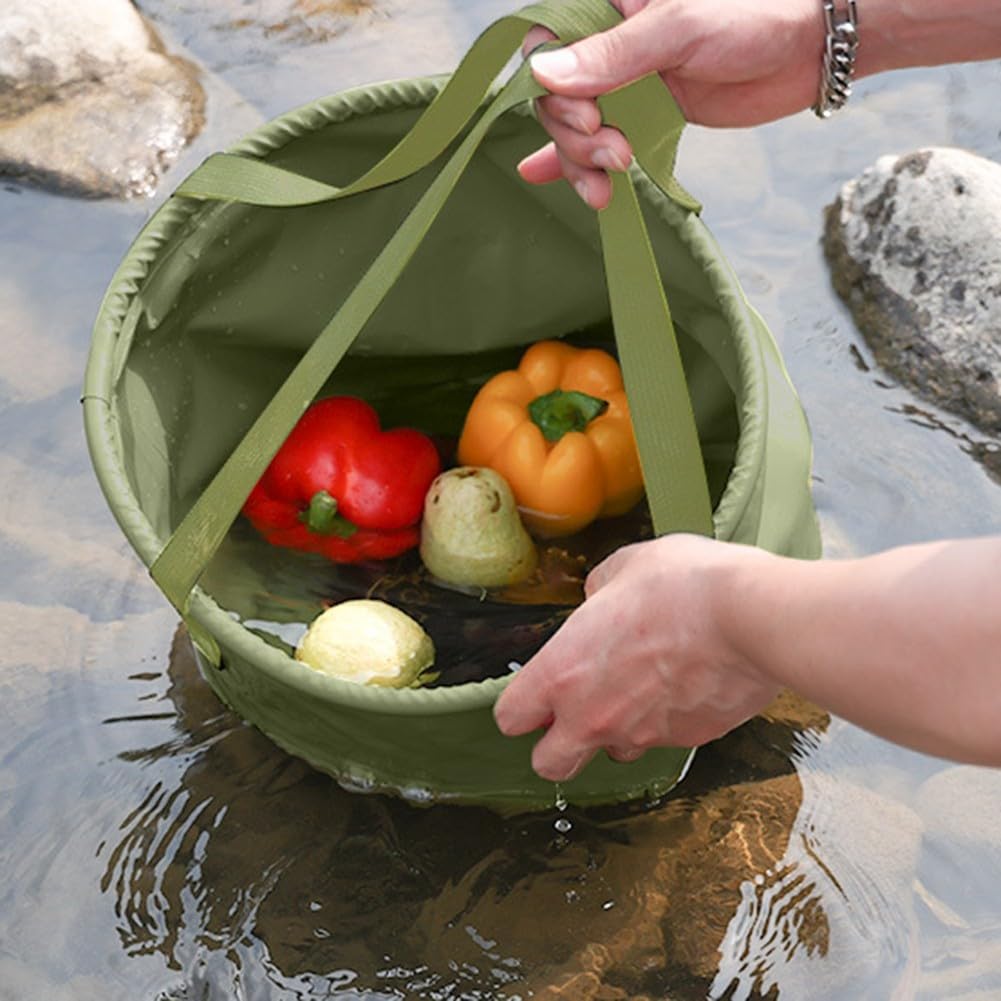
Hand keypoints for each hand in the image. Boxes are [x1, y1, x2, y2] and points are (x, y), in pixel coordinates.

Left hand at [493, 534, 779, 781]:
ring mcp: (641, 734)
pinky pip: (664, 740)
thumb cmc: (680, 586)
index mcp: (562, 673)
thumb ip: (597, 592)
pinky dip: (666, 721)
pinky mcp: (686, 741)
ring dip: (616, 731)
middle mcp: (593, 716)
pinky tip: (684, 684)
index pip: (510, 718)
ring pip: (612, 753)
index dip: (521, 707)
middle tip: (575, 711)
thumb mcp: (622, 567)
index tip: (535, 693)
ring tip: (642, 688)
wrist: (750, 617)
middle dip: (556, 744)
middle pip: (548, 764)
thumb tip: (597, 602)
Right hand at [520, 0, 822, 208]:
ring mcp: (624, 83)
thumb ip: (613, 54)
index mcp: (608, 6)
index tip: (588, 119)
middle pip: (556, 97)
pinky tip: (540, 174)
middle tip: (615, 153)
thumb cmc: (753, 14)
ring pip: (574, 128)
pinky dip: (572, 161)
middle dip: (575, 136)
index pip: (546, 45)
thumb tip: (543, 74)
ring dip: (581, 161)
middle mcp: (608, 44)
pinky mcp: (644, 115)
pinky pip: (596, 140)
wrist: (807, 48)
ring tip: (611, 179)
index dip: (553, 91)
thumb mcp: (678, 28)